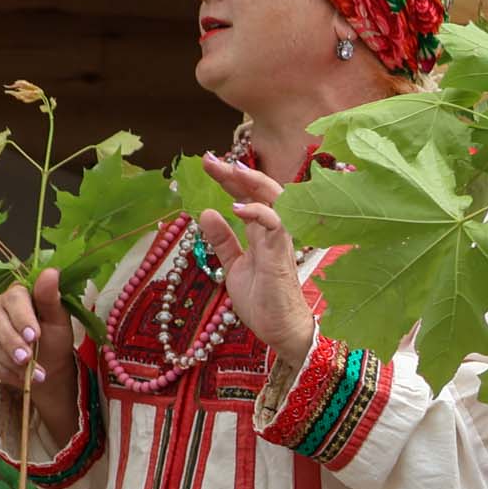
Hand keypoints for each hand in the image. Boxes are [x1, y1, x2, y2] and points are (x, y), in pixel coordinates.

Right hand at [0, 270, 79, 450]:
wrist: (47, 365)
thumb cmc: (54, 338)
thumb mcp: (58, 320)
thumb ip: (50, 298)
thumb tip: (51, 271)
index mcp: (17, 294)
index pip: (15, 299)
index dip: (22, 318)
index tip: (34, 336)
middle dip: (12, 343)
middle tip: (27, 359)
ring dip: (10, 362)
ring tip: (35, 376)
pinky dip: (4, 371)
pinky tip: (20, 378)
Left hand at [196, 152, 313, 370]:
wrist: (281, 329)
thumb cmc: (263, 299)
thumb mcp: (233, 266)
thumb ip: (223, 240)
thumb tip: (206, 212)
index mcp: (263, 232)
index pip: (247, 196)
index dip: (229, 179)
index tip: (208, 163)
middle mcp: (274, 231)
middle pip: (262, 191)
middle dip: (237, 173)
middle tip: (211, 159)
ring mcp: (280, 241)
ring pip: (276, 200)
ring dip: (253, 183)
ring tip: (231, 171)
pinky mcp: (281, 255)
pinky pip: (277, 226)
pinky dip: (260, 213)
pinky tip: (238, 208)